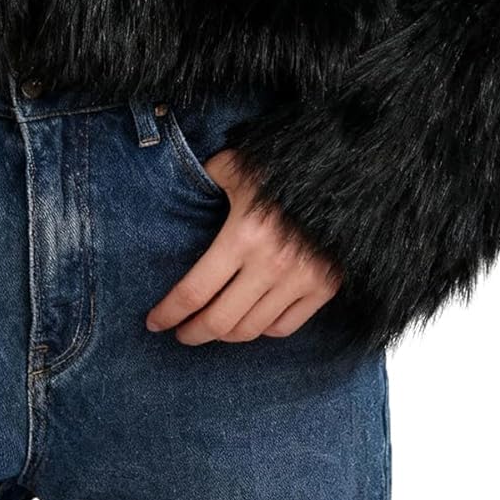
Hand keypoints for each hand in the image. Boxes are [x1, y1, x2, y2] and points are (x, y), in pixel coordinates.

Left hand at [145, 148, 342, 342]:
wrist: (346, 171)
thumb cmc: (285, 165)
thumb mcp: (237, 165)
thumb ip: (208, 178)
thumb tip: (187, 186)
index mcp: (243, 235)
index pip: (194, 291)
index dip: (169, 312)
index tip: (153, 322)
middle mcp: (271, 265)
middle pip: (221, 321)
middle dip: (193, 332)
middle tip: (180, 334)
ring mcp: (301, 280)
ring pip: (252, 329)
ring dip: (225, 335)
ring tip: (210, 328)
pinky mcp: (325, 288)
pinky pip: (285, 326)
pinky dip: (262, 330)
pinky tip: (249, 321)